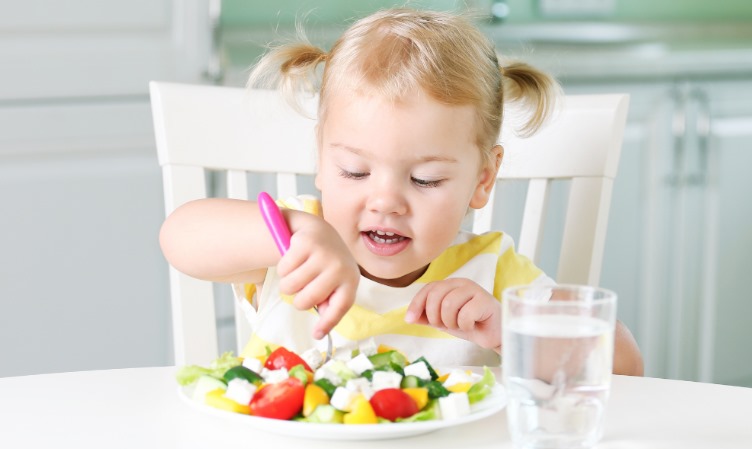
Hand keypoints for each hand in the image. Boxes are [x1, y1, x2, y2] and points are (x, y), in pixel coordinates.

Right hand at [276, 211, 359, 339]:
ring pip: (291, 286)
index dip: (328, 322)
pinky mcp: (305, 243)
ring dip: (287, 284)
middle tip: (301, 289)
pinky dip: (283, 268)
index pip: (340, 306)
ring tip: (297, 273)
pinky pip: (283, 269)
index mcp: (350, 279)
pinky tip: (293, 259)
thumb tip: (321, 330)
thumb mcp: (334, 281)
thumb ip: (329, 301)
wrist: (319, 230)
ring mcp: (323, 253)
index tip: (317, 335)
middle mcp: (340, 266)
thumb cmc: (326, 263)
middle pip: (307, 300)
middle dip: (298, 300)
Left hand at [406, 278, 500, 352]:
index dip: (417, 304)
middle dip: (435, 317)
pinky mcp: (485, 300)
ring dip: (451, 322)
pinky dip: (465, 325)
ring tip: (460, 325)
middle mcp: (461, 283)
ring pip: (448, 305)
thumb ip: (427, 317)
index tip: (410, 320)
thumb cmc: (470, 324)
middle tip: (446, 326)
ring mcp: (474, 289)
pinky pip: (464, 315)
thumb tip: (409, 318)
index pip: (428, 289)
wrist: (494, 334)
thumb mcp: (443, 322)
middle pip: (436, 296)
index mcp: (450, 285)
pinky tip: (473, 325)